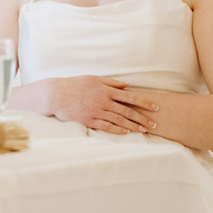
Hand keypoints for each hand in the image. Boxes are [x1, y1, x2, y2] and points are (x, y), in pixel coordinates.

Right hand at [40, 76, 158, 134]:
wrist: (56, 94)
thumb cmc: (75, 84)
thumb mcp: (93, 79)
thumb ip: (111, 82)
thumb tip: (127, 85)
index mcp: (106, 90)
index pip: (130, 97)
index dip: (144, 102)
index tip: (156, 107)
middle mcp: (103, 101)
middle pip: (127, 111)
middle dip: (143, 117)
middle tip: (155, 123)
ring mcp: (96, 111)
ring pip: (119, 120)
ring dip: (133, 126)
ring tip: (144, 130)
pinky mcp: (89, 120)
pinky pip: (106, 126)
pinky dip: (117, 130)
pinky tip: (126, 133)